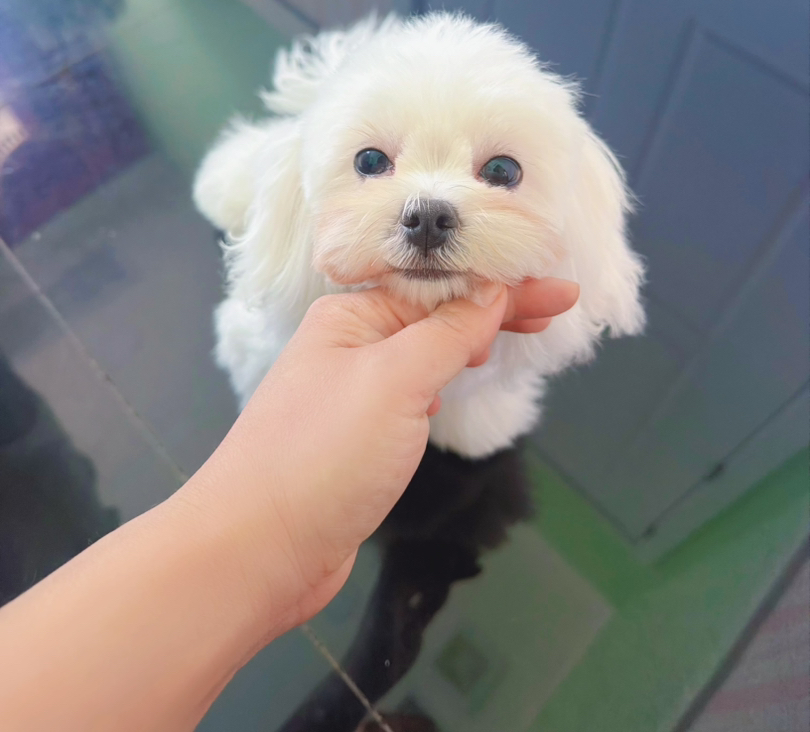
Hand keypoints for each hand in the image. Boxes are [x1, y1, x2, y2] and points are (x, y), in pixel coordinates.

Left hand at [180, 278, 578, 640]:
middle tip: (556, 310)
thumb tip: (492, 292)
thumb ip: (449, 334)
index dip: (502, 285)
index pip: (440, 286)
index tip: (559, 289)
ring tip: (514, 336)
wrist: (254, 552)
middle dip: (493, 310)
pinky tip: (454, 388)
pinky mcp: (354, 440)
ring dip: (466, 341)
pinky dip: (439, 383)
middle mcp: (349, 346)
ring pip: (421, 354)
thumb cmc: (323, 454)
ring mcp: (350, 394)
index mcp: (350, 315)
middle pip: (434, 315)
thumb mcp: (396, 381)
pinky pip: (408, 396)